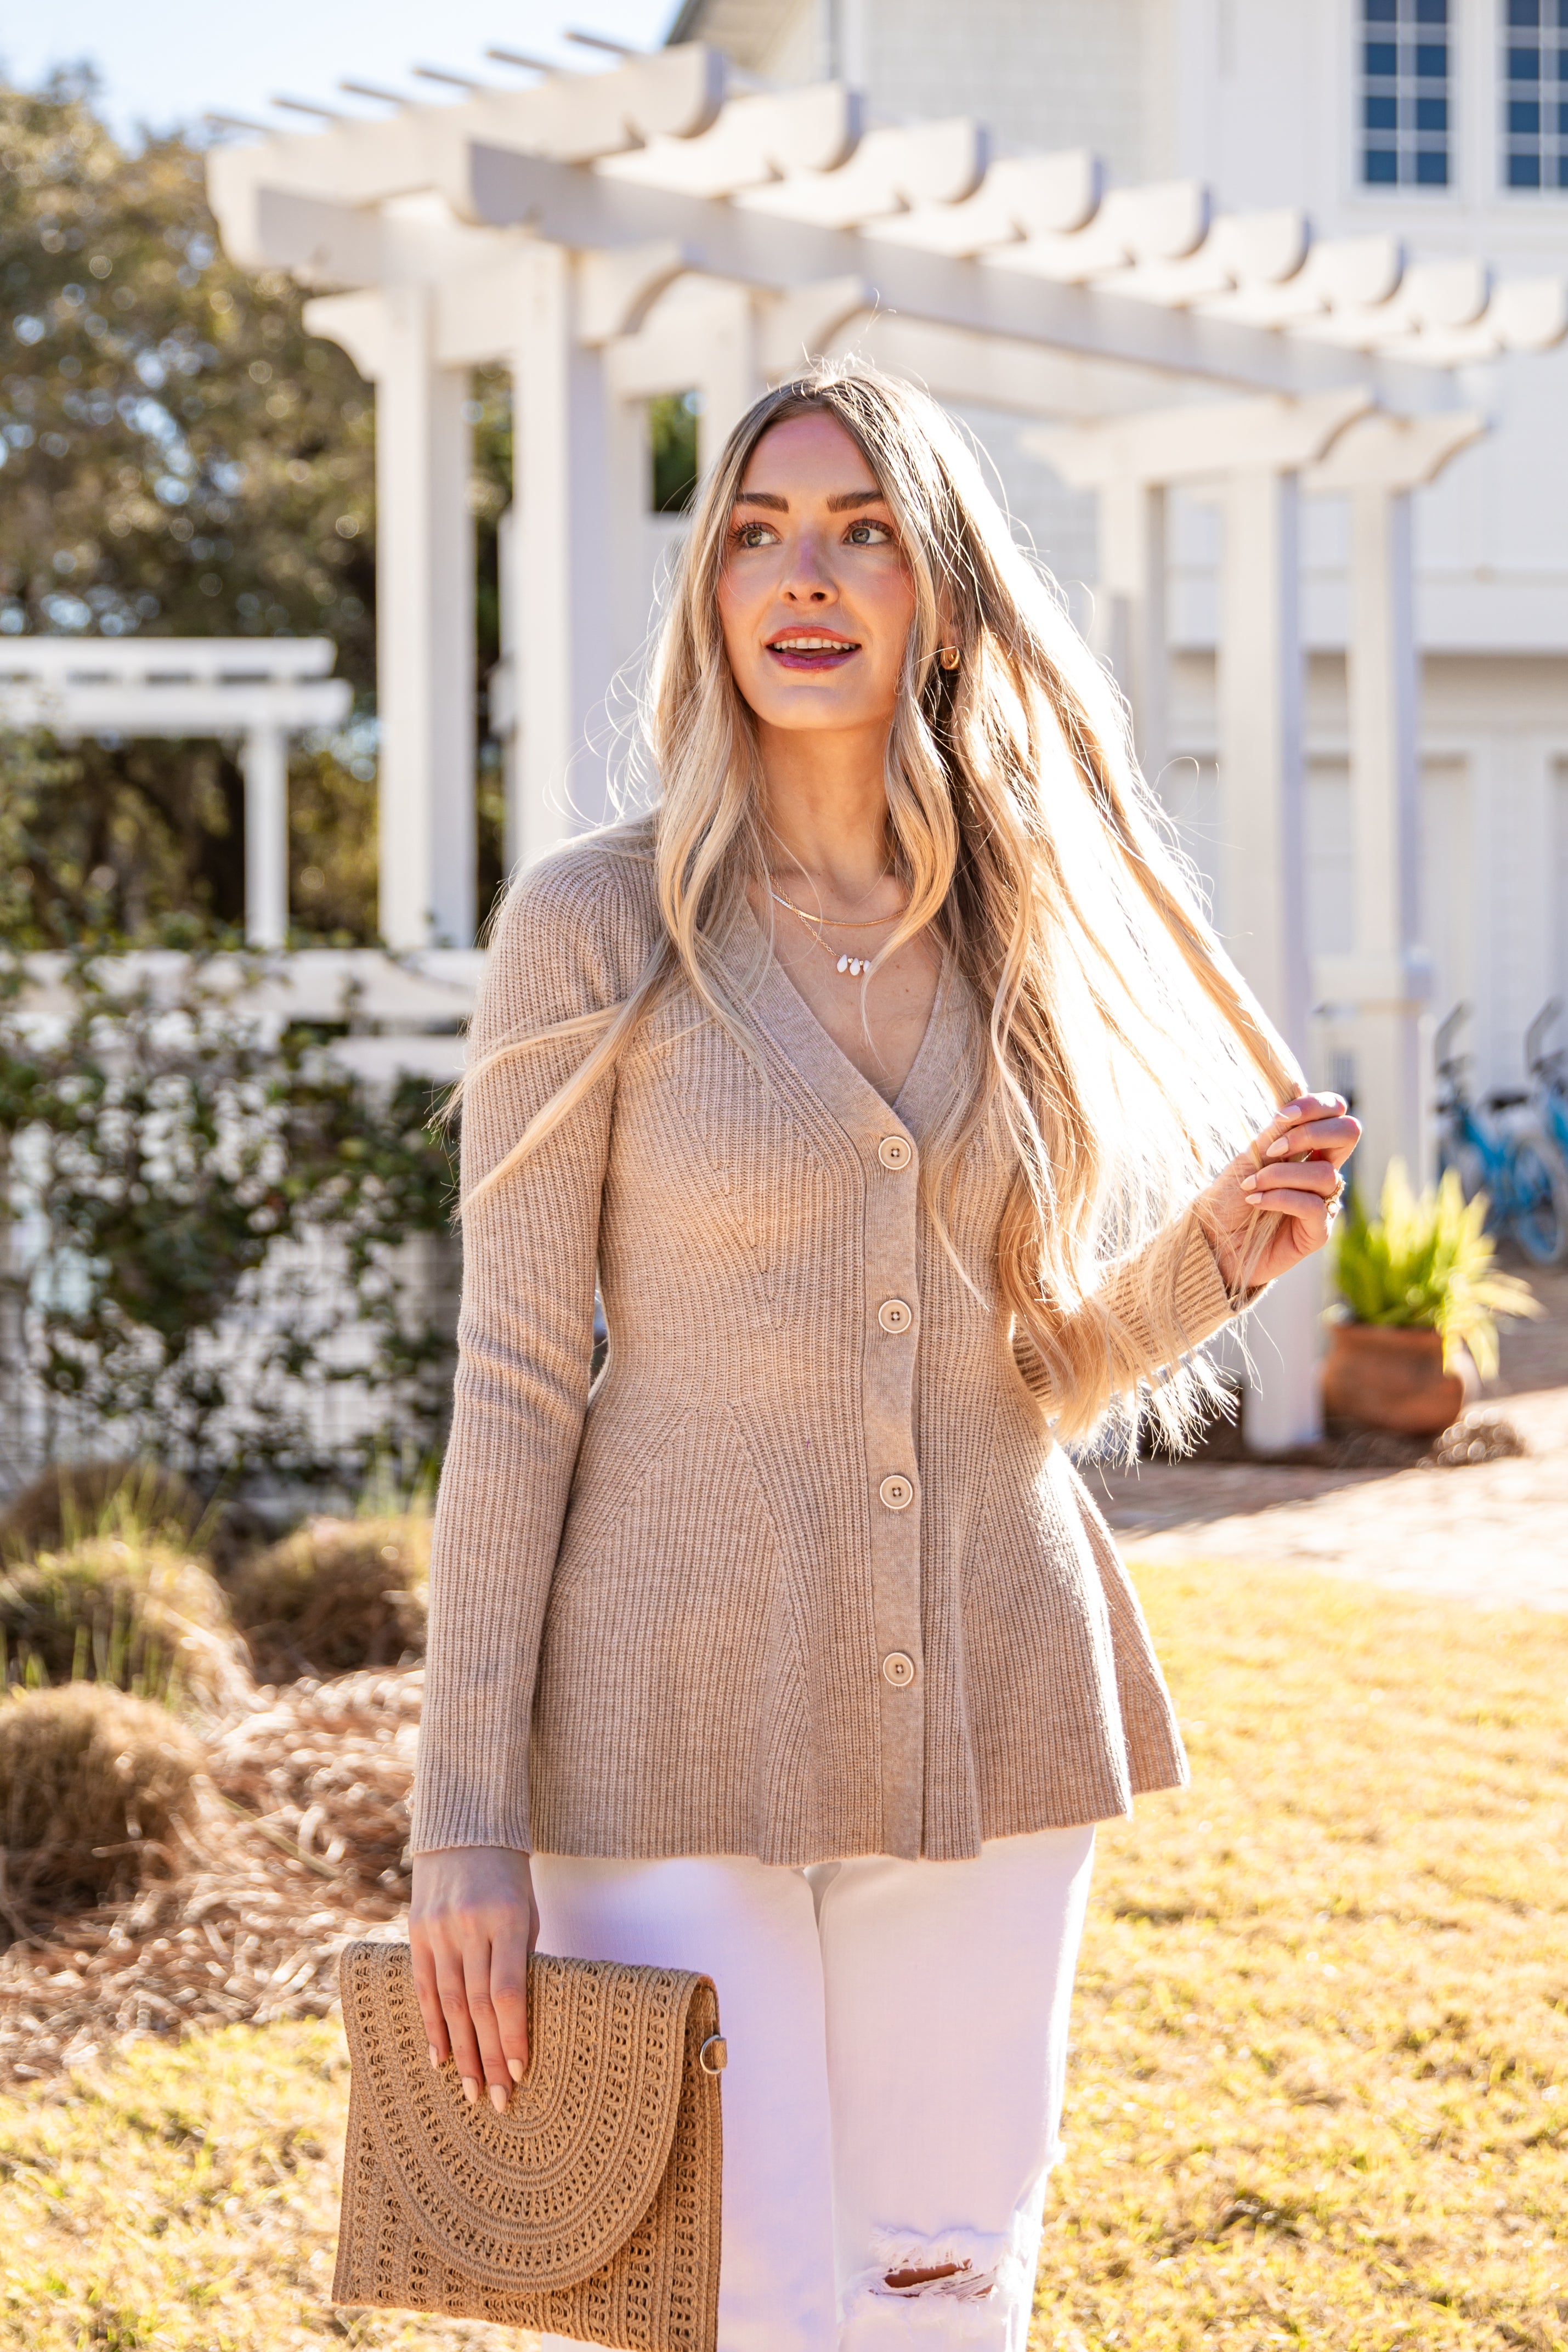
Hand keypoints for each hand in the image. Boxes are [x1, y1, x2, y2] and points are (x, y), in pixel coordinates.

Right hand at [409, 1845, 537, 2112]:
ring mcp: (439, 1930)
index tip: (520, 2073)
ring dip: (461, 2052)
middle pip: (478, 2004)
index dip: (511, 2035)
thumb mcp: (528, 1911)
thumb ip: (523, 1959)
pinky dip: (432, 2026)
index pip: (508, 1990)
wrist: (467, 1830)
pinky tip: (439, 2058)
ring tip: (471, 2091)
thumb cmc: (510, 1877)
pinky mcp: (417, 1932)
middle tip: (497, 2100)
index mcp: (507, 1919)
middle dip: (488, 2056)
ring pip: (449, 2002)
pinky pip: (423, 1987)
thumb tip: (520, 2021)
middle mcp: (469, 1926)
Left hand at [1196, 1093, 1361, 1296]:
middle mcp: (1322, 1171)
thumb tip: (1296, 1087)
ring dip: (1281, 1175)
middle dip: (1310, 1134)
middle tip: (1274, 1149)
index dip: (1316, 1106)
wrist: (1213, 1241)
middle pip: (1349, 1133)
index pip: (1335, 1113)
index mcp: (1308, 1148)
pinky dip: (1280, 1198)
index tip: (1282, 1116)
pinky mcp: (1318, 1231)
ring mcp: (1324, 1200)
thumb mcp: (1252, 1157)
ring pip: (1324, 1173)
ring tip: (1251, 1186)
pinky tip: (1256, 1201)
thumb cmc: (1229, 1197)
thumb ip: (1277, 1131)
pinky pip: (1313, 1206)